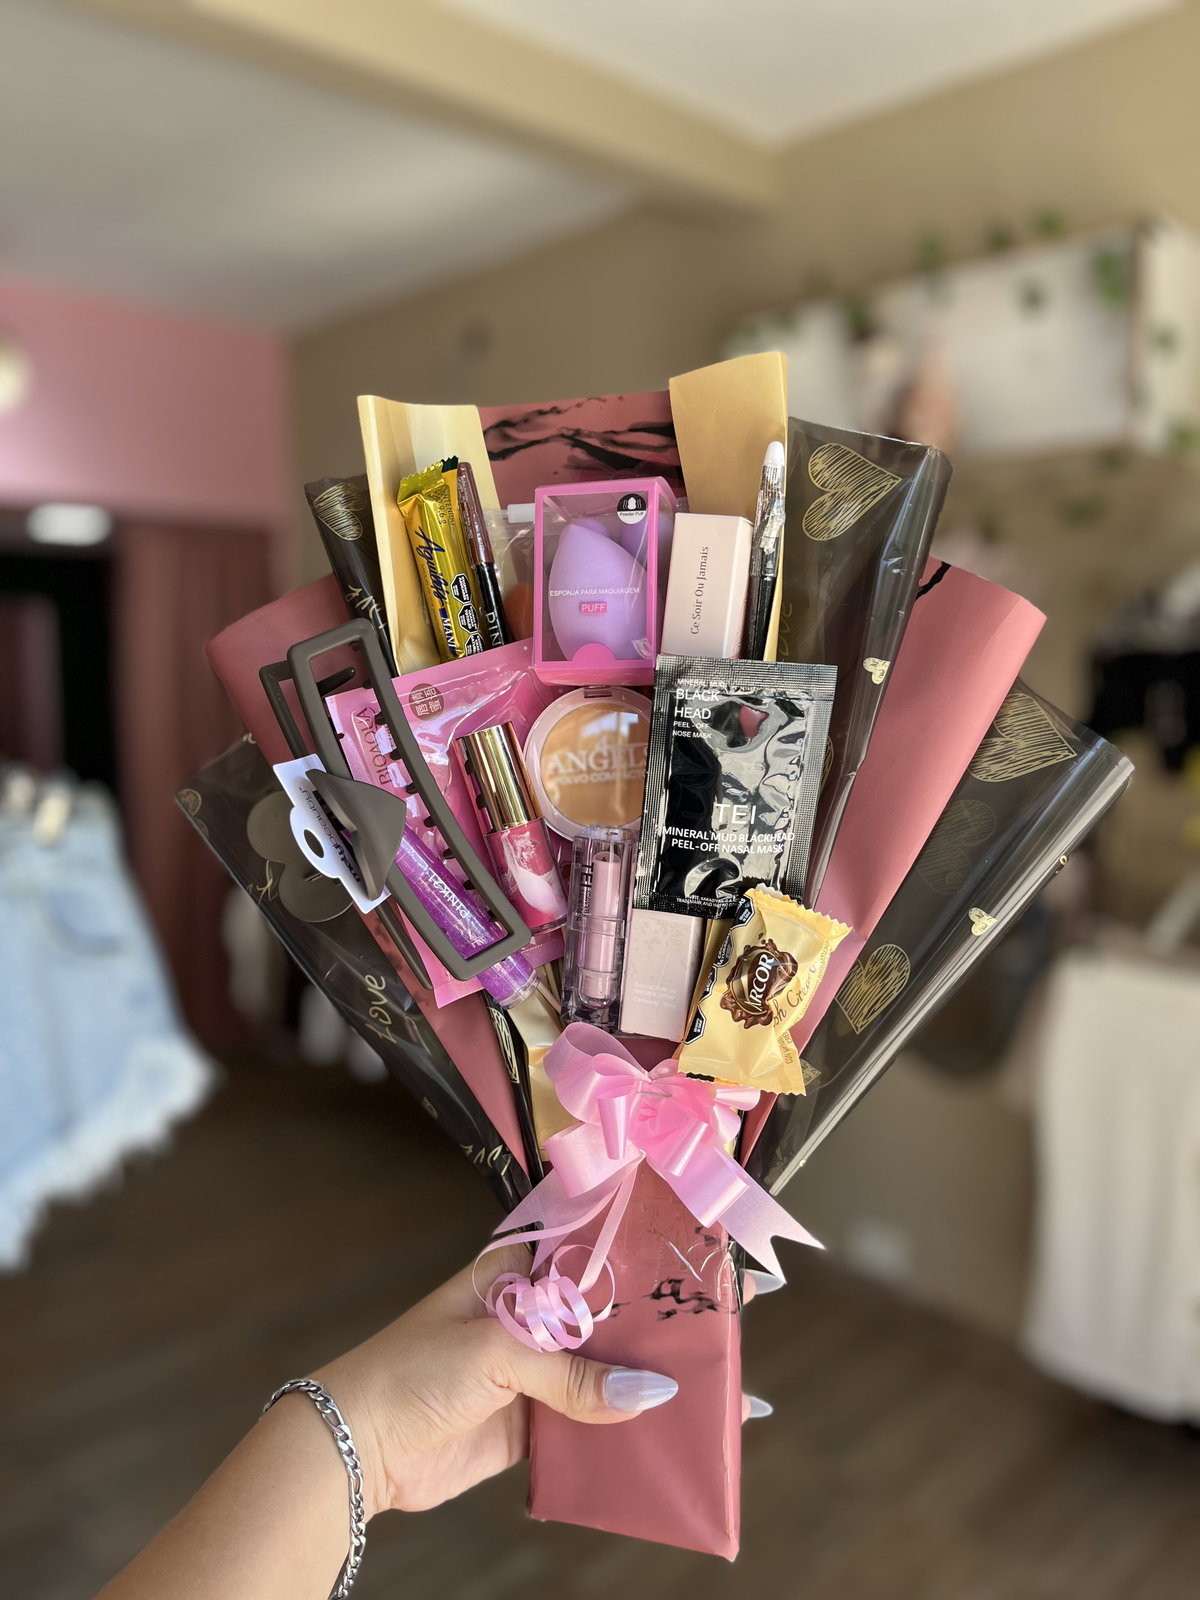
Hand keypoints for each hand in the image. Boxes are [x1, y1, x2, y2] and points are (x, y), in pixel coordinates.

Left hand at [310, 1245, 682, 1515]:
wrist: (358, 1447)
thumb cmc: (411, 1372)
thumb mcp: (493, 1356)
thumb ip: (572, 1374)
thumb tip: (651, 1393)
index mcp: (516, 1274)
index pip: (591, 1253)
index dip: (643, 1254)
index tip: (700, 1256)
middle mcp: (531, 1316)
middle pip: (608, 1315)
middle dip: (660, 1323)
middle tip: (727, 1327)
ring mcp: (534, 1372)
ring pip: (605, 1371)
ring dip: (650, 1381)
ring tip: (718, 1386)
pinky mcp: (532, 1423)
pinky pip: (590, 1423)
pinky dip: (626, 1430)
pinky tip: (670, 1435)